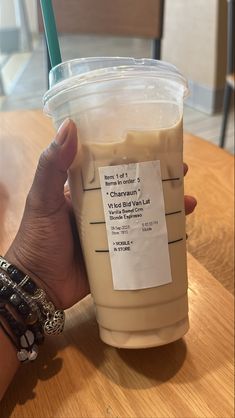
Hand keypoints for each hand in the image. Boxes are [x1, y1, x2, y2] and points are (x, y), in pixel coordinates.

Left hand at [5, 120, 196, 309]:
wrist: (37, 284)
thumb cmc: (38, 238)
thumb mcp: (43, 199)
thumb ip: (52, 165)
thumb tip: (70, 125)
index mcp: (85, 192)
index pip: (114, 169)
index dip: (136, 158)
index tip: (160, 150)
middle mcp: (100, 209)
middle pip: (135, 191)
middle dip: (159, 183)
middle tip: (182, 176)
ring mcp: (111, 234)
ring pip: (143, 216)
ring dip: (166, 209)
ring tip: (188, 203)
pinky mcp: (117, 255)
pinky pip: (142, 243)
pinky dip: (161, 238)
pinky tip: (179, 234)